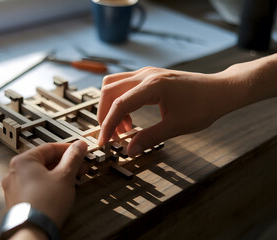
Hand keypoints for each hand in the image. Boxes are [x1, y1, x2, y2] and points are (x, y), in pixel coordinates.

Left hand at [2, 140, 87, 228]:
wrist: (32, 231)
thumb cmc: (45, 204)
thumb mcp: (65, 176)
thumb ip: (73, 158)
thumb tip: (79, 146)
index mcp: (23, 161)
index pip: (50, 148)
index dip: (69, 149)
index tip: (80, 151)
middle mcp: (15, 172)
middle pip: (45, 161)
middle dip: (66, 164)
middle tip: (80, 167)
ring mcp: (14, 187)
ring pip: (41, 174)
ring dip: (59, 174)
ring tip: (73, 180)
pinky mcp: (18, 200)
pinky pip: (36, 186)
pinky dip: (49, 185)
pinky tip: (60, 191)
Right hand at [97, 66, 247, 155]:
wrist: (220, 90)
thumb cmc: (203, 106)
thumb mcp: (176, 126)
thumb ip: (150, 138)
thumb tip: (130, 151)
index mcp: (153, 86)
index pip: (119, 104)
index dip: (108, 125)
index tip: (103, 142)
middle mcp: (146, 75)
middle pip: (109, 90)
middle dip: (104, 114)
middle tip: (111, 136)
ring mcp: (147, 72)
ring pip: (113, 85)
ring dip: (111, 106)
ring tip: (124, 127)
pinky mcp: (149, 75)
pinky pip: (124, 85)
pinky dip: (120, 101)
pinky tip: (131, 117)